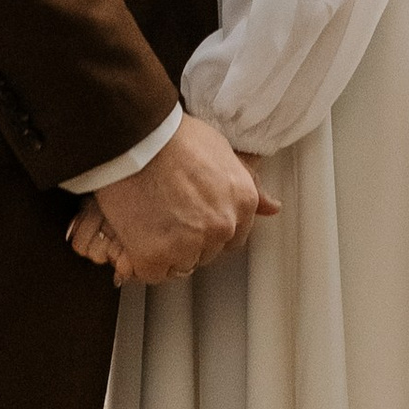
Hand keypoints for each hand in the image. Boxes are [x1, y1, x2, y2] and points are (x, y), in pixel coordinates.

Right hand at [68, 117, 275, 286]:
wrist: (136, 136)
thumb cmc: (174, 136)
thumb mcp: (223, 152)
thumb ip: (248, 184)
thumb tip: (273, 208)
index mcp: (243, 202)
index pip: (233, 237)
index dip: (209, 229)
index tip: (193, 219)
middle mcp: (222, 226)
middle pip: (207, 252)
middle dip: (188, 240)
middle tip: (166, 215)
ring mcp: (190, 243)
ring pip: (180, 264)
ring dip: (165, 251)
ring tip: (149, 220)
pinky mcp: (156, 255)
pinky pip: (152, 272)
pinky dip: (141, 260)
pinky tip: (136, 234)